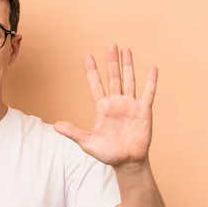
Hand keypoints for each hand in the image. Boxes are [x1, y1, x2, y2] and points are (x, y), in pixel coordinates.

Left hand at [54, 44, 156, 168]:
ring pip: (129, 80)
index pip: (95, 85)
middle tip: (110, 44)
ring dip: (128, 65)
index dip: (91, 71)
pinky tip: (152, 68)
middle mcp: (116, 103)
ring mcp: (130, 105)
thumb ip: (74, 132)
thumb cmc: (107, 153)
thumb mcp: (87, 143)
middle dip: (111, 61)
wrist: (127, 162)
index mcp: (102, 108)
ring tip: (126, 50)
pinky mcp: (144, 111)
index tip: (86, 56)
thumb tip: (55, 126)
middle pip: (113, 77)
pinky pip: (148, 93)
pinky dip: (151, 81)